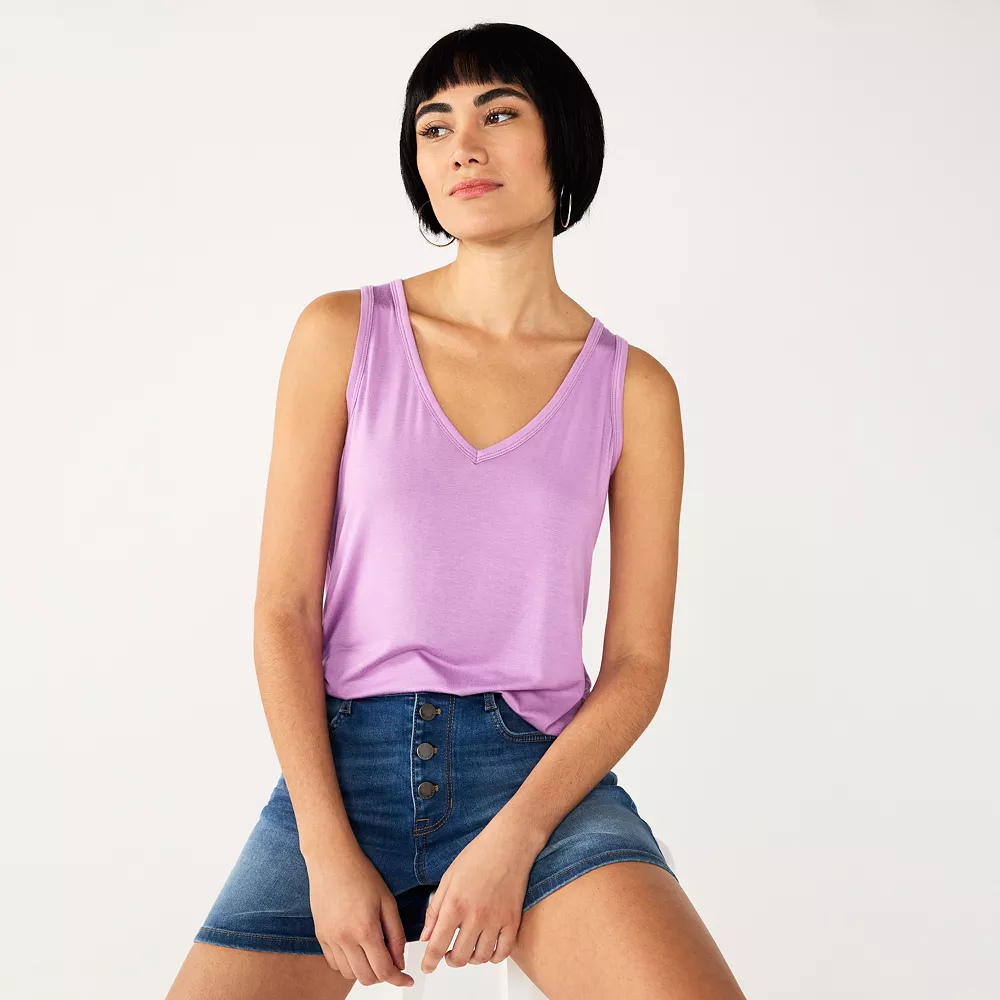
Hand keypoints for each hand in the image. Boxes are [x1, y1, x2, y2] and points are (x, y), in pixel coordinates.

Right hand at [306, 844, 414, 987]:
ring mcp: (330, 939)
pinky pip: (335, 964)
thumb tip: (400, 960)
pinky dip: (348, 964)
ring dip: (365, 971)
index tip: (406, 979)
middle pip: (366, 977)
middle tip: (392, 962)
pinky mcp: (320, 936)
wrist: (331, 859)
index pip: (384, 970)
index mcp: (365, 929)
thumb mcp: (387, 901)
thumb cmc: (361, 874)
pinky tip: (357, 949)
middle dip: (383, 975)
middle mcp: (345, 939)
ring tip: (374, 953)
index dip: (398, 979)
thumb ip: (396, 934)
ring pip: (350, 974)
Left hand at [418, 815, 541, 973]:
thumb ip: (435, 909)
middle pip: (459, 957)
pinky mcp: (512, 921)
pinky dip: (494, 957)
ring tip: (468, 949)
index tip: (427, 967)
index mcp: (455, 905)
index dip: (429, 962)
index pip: (437, 945)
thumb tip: (426, 936)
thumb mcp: (447, 879)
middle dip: (450, 961)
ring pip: (481, 958)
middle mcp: (475, 916)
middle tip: (448, 955)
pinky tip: (488, 949)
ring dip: (471, 959)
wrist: (508, 845)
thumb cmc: (478, 856)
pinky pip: (503, 952)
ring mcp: (495, 920)